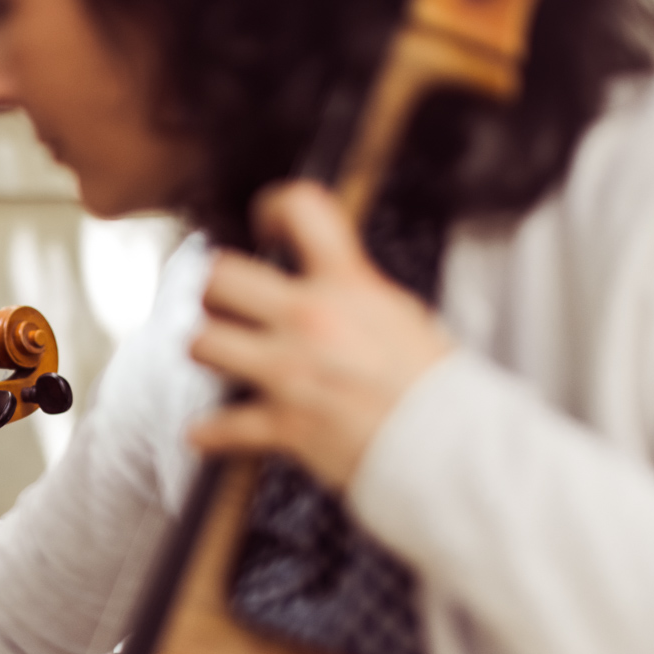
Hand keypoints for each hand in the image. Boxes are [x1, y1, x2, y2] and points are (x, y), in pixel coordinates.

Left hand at [188, 180, 452, 488]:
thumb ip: (351, 291)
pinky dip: (210, 433)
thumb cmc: (433, 385)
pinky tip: (205, 432)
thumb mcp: (399, 313)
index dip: (276, 205)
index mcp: (347, 285)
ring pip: (203, 343)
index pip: (304, 210)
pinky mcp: (283, 423)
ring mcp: (290, 371)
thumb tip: (323, 279)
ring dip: (207, 349)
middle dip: (214, 288)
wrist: (449, 448)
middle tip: (224, 301)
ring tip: (219, 354)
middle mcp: (310, 320)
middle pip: (221, 276)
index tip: (265, 220)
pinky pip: (223, 426)